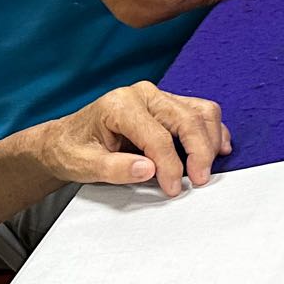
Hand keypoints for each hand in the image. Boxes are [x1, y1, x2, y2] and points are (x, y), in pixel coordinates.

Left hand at [31, 83, 230, 198]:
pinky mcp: (168, 104)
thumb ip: (114, 168)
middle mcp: (144, 94)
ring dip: (210, 140)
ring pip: (201, 111)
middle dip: (200, 151)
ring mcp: (158, 97)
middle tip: (200, 179)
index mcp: (121, 105)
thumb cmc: (72, 150)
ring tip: (207, 167)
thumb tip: (149, 169)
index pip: (158, 136)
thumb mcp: (83, 165)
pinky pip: (201, 111)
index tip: (172, 189)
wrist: (65, 140)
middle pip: (187, 119)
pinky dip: (213, 130)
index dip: (170, 165)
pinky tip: (219, 148)